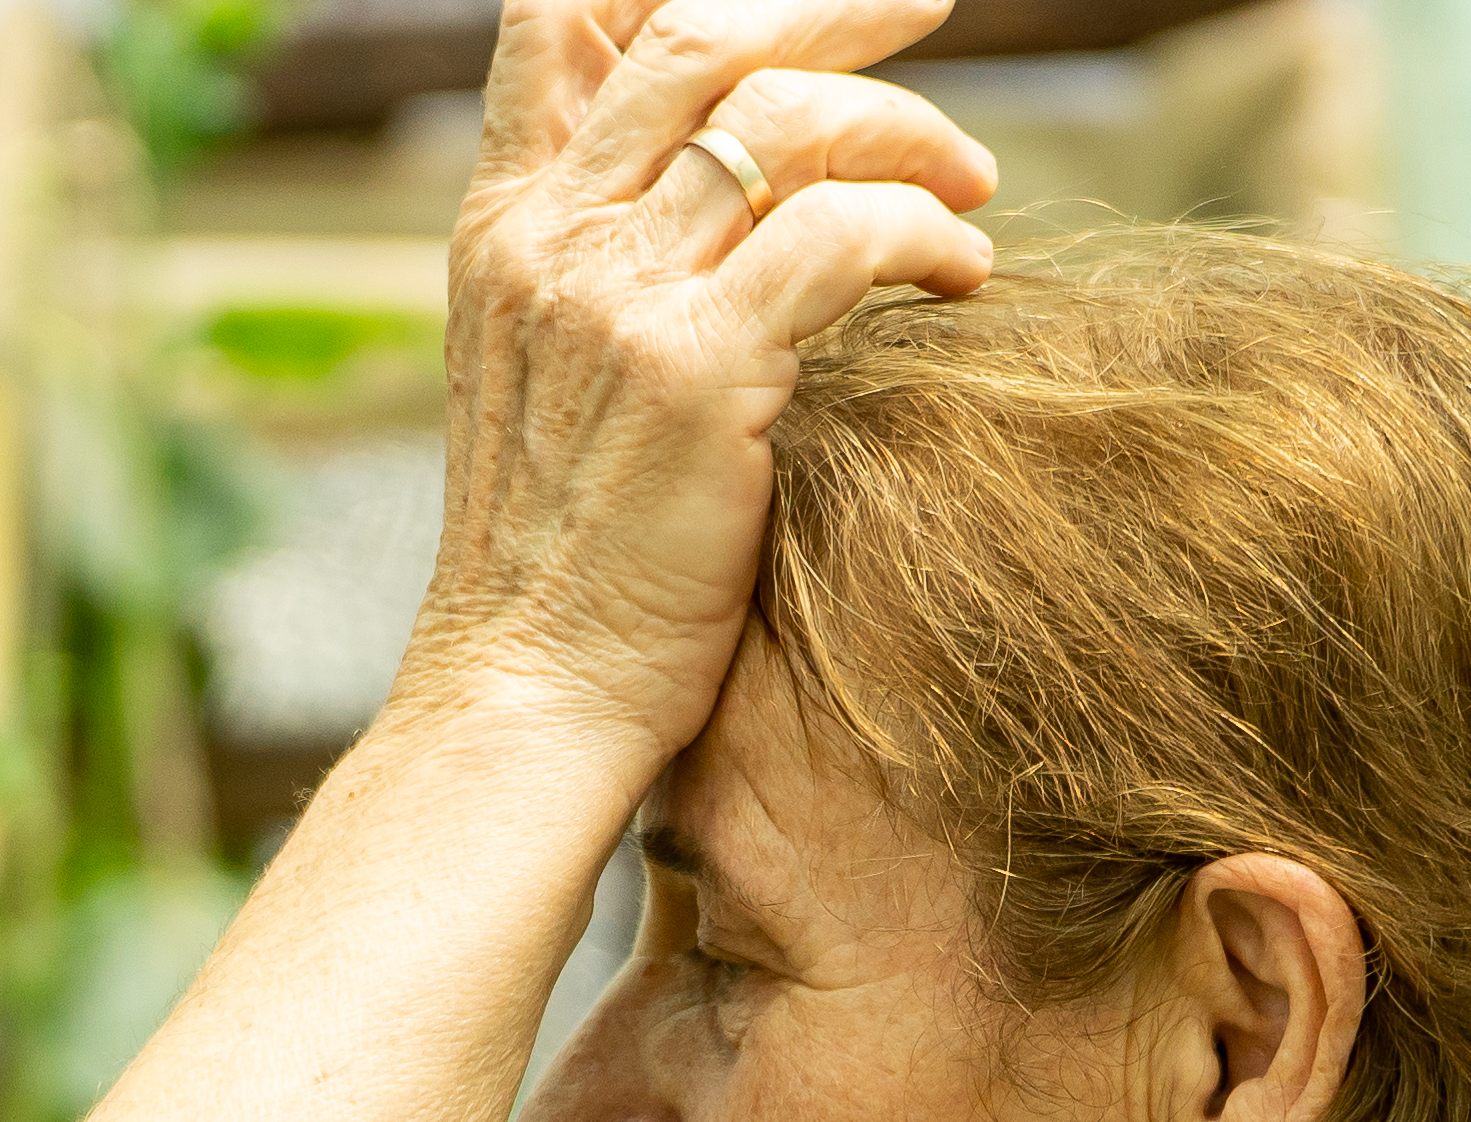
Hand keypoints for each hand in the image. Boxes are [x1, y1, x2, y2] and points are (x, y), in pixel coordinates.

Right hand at [401, 0, 1001, 769]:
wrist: (526, 702)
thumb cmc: (560, 567)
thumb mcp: (546, 383)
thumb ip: (601, 269)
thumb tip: (720, 191)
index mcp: (501, 230)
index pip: (560, 18)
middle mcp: (548, 241)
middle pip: (699, 35)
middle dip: (834, 8)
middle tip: (927, 11)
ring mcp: (614, 300)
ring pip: (783, 121)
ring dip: (906, 133)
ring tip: (969, 189)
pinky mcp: (695, 370)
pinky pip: (844, 235)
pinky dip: (927, 235)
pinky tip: (965, 278)